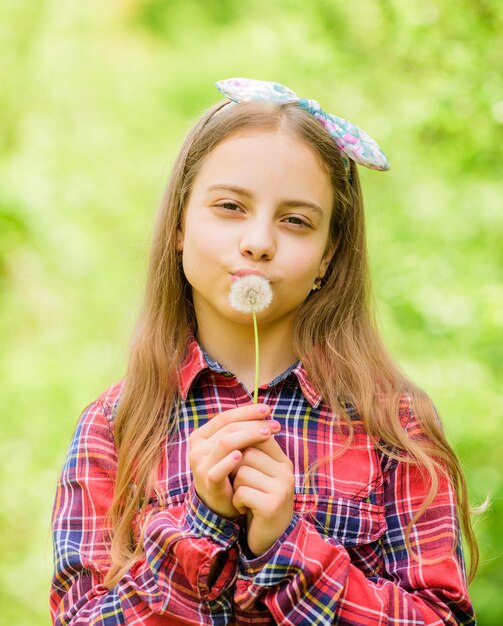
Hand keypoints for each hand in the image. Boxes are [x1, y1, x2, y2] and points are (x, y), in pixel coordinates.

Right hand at [188, 404, 278, 518]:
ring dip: (248, 436)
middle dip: (253, 424)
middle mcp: (197, 448)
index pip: (225, 417)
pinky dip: (229, 462)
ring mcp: (200, 465)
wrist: (218, 503)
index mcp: (201, 436)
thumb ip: (241, 431)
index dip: (246, 412)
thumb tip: (264, 411)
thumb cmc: (228, 471)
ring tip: (267, 434)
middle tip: (273, 425)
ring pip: (224, 443)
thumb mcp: (231, 448)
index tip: (267, 410)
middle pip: (228, 428)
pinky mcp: (207, 481)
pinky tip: (241, 455)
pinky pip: (218, 470)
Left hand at [231, 437, 293, 555]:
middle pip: (246, 452)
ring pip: (241, 472)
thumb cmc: (259, 500)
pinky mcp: (271, 505)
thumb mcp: (259, 474)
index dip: (241, 445)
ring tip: (245, 497)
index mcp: (283, 461)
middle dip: (235, 468)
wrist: (271, 537)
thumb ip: (252, 453)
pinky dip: (237, 501)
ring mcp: (281, 488)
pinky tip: (245, 508)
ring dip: (235, 487)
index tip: (235, 460)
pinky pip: (241, 492)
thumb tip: (233, 427)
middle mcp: (285, 472)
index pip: (259, 436)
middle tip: (240, 484)